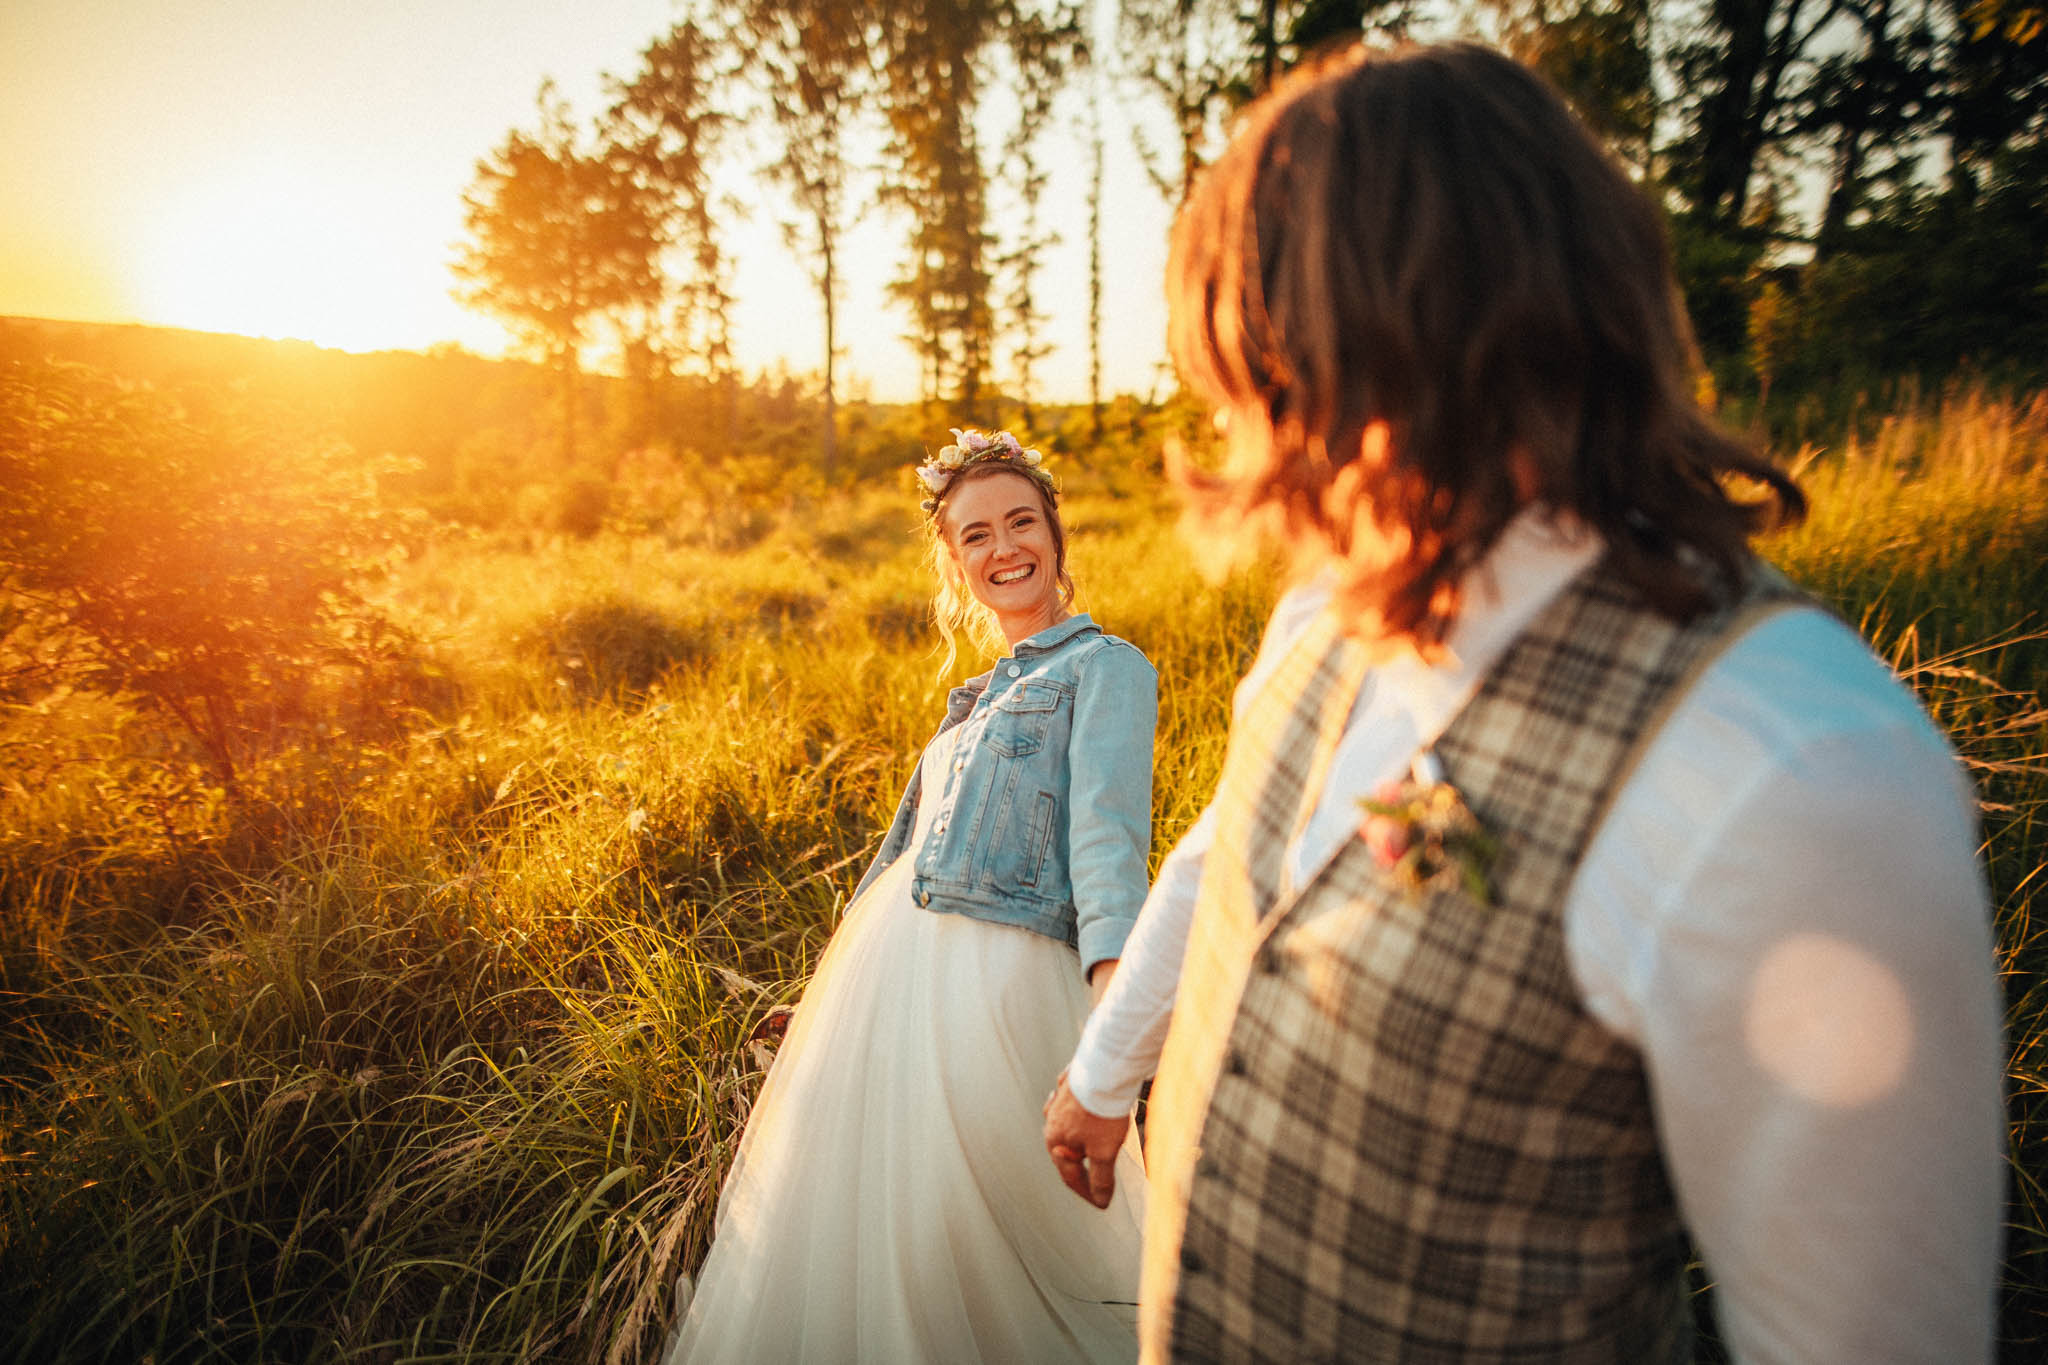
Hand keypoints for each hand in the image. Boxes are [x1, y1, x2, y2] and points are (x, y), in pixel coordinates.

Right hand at [1043, 1071, 1128, 1208]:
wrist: (1104, 1070)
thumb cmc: (1101, 1111)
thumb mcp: (1104, 1152)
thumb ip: (1101, 1178)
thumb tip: (1100, 1200)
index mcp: (1056, 1142)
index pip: (1070, 1176)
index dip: (1087, 1192)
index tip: (1100, 1203)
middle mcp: (1052, 1121)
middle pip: (1067, 1150)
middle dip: (1080, 1165)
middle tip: (1094, 1179)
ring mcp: (1058, 1101)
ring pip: (1067, 1126)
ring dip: (1077, 1139)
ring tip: (1087, 1146)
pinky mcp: (1070, 1085)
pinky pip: (1072, 1104)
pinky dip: (1080, 1113)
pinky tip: (1088, 1112)